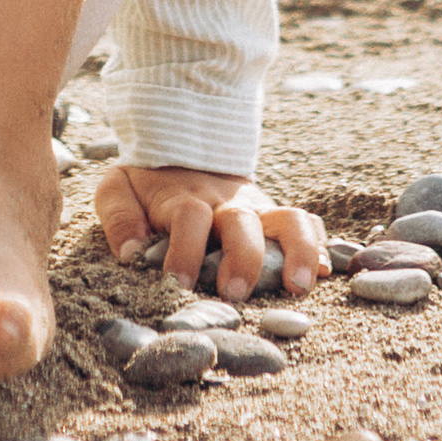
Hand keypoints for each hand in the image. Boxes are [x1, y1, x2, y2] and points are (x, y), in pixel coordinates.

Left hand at [92, 164, 323, 301]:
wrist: (184, 147)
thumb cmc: (147, 183)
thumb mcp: (119, 188)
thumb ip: (119, 217)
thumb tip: (132, 254)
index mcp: (185, 198)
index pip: (190, 219)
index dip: (185, 251)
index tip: (178, 283)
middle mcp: (226, 204)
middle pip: (242, 222)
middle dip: (241, 258)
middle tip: (233, 293)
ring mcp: (257, 210)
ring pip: (287, 219)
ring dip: (296, 251)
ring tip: (298, 287)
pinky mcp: (274, 218)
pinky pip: (306, 223)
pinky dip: (318, 246)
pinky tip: (322, 274)